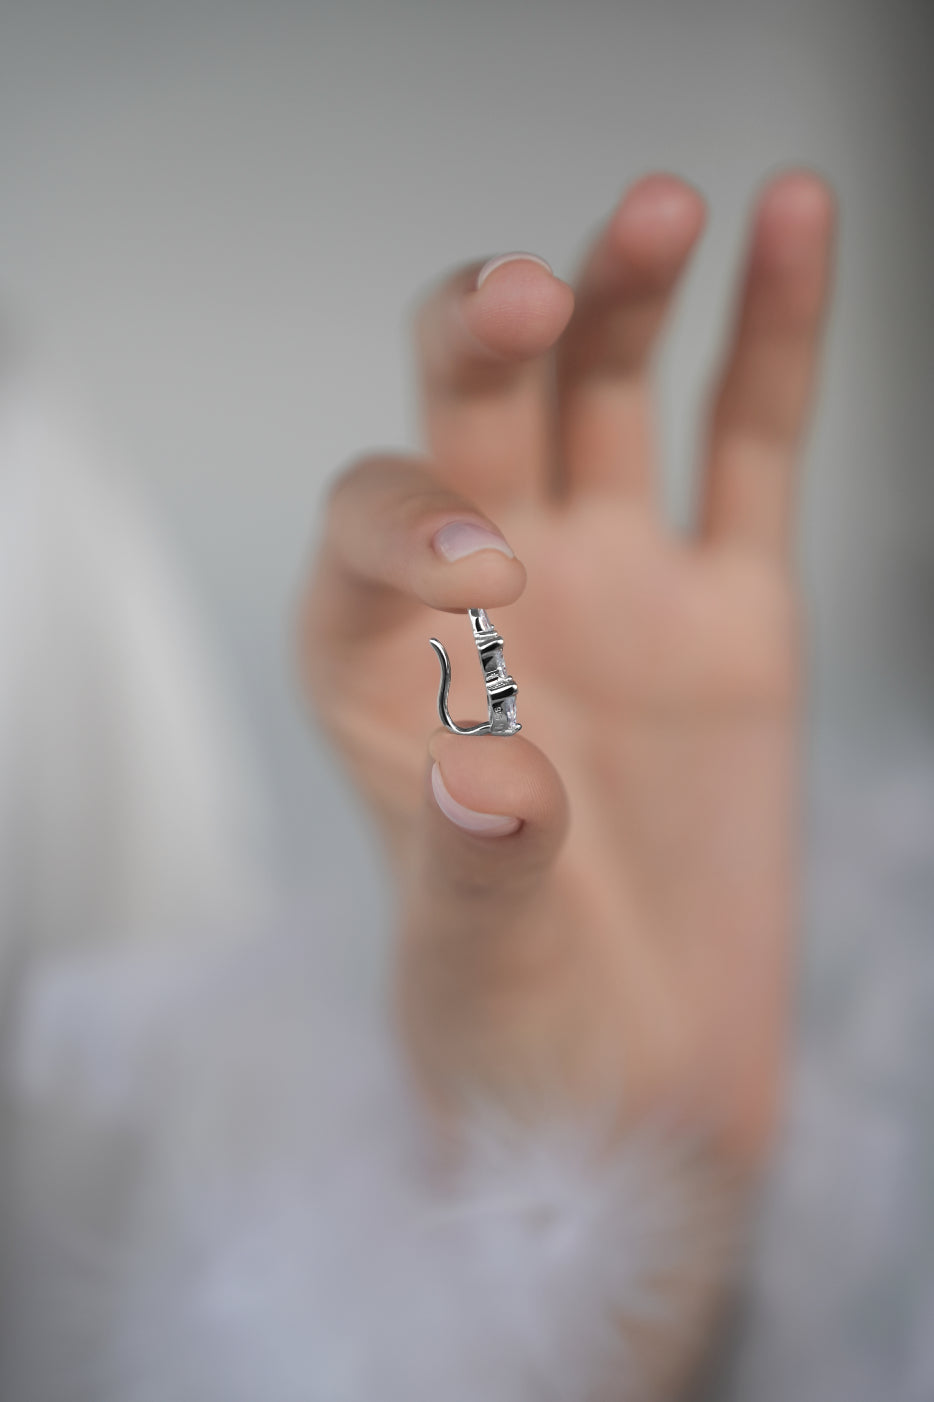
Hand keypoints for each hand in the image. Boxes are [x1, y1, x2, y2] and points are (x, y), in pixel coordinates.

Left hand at [301, 171, 834, 1171]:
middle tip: (532, 299)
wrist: (641, 1070)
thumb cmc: (523, 1024)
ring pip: (605, 394)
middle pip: (466, 414)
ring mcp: (613, 583)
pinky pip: (750, 443)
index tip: (485, 569)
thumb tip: (497, 775)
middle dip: (486, 336)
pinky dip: (771, 334)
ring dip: (624, 291)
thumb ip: (473, 869)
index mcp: (381, 664)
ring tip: (667, 209)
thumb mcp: (479, 966)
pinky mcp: (728, 603)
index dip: (404, 515)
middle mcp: (487, 596)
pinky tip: (789, 222)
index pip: (361, 529)